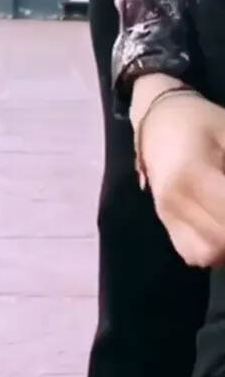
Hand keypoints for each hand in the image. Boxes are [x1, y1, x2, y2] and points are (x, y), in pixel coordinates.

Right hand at [137, 84, 224, 265]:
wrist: (158, 123)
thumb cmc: (202, 123)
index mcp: (192, 175)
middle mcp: (174, 202)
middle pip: (222, 240)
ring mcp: (166, 216)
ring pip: (209, 254)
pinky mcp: (165, 223)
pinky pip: (193, 254)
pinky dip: (216, 251)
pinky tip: (222, 230)